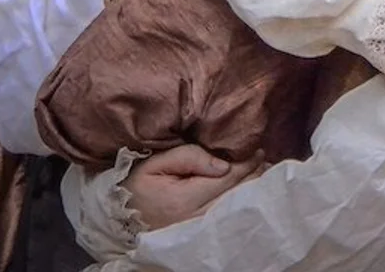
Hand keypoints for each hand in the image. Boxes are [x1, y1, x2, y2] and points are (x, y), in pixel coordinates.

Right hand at [122, 145, 260, 229]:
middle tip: (265, 159)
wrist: (120, 216)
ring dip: (253, 190)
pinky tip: (250, 191)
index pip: (226, 178)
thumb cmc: (137, 184)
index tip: (257, 150)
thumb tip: (224, 164)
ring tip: (263, 173)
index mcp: (184, 199)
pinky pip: (228, 217)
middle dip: (255, 176)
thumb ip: (189, 158)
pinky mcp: (200, 234)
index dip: (245, 163)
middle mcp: (195, 218)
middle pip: (237, 195)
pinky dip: (242, 202)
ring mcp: (199, 229)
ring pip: (236, 208)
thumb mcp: (155, 162)